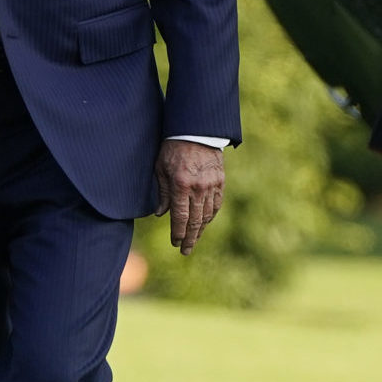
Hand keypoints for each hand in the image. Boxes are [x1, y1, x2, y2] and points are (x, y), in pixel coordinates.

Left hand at [154, 139, 224, 255]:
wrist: (196, 130)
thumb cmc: (173, 147)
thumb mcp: (161, 168)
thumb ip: (162, 192)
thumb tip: (161, 214)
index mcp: (181, 185)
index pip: (180, 218)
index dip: (178, 233)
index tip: (175, 243)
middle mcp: (198, 188)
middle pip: (195, 221)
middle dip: (190, 238)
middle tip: (185, 251)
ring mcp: (211, 185)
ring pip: (207, 215)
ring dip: (201, 230)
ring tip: (195, 240)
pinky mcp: (220, 180)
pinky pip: (216, 204)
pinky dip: (211, 215)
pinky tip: (205, 223)